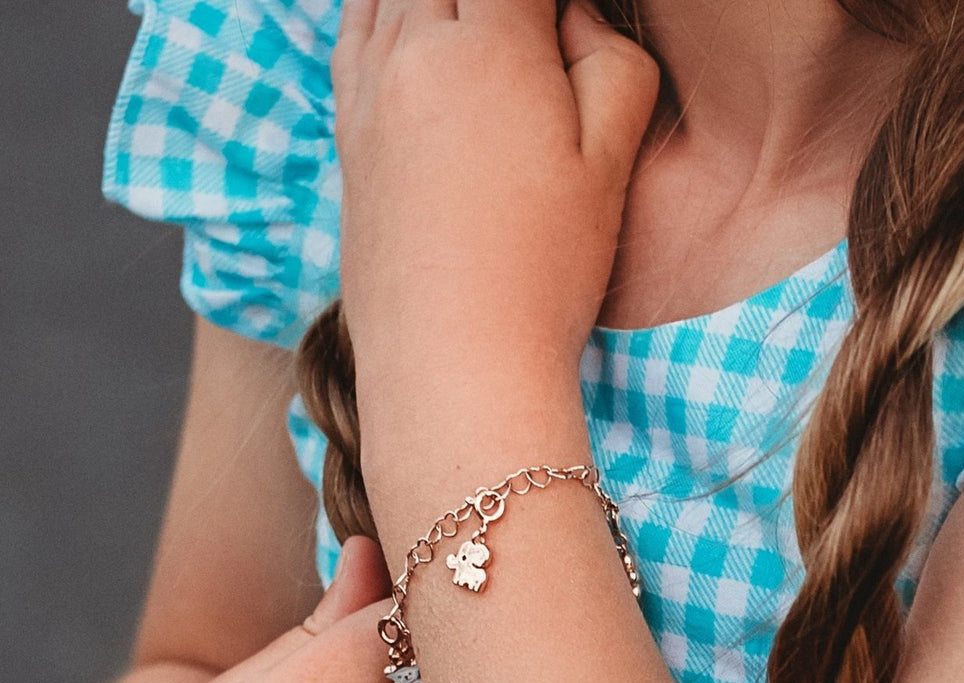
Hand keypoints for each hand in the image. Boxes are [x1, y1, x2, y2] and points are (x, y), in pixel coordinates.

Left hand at [333, 0, 658, 395]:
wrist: (453, 364)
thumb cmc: (543, 273)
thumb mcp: (610, 165)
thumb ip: (611, 63)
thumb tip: (574, 17)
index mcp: (490, 45)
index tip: (563, 19)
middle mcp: (413, 54)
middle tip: (522, 27)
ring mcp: (369, 97)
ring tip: (471, 21)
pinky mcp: (349, 142)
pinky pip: (352, 40)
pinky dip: (379, 12)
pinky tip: (402, 23)